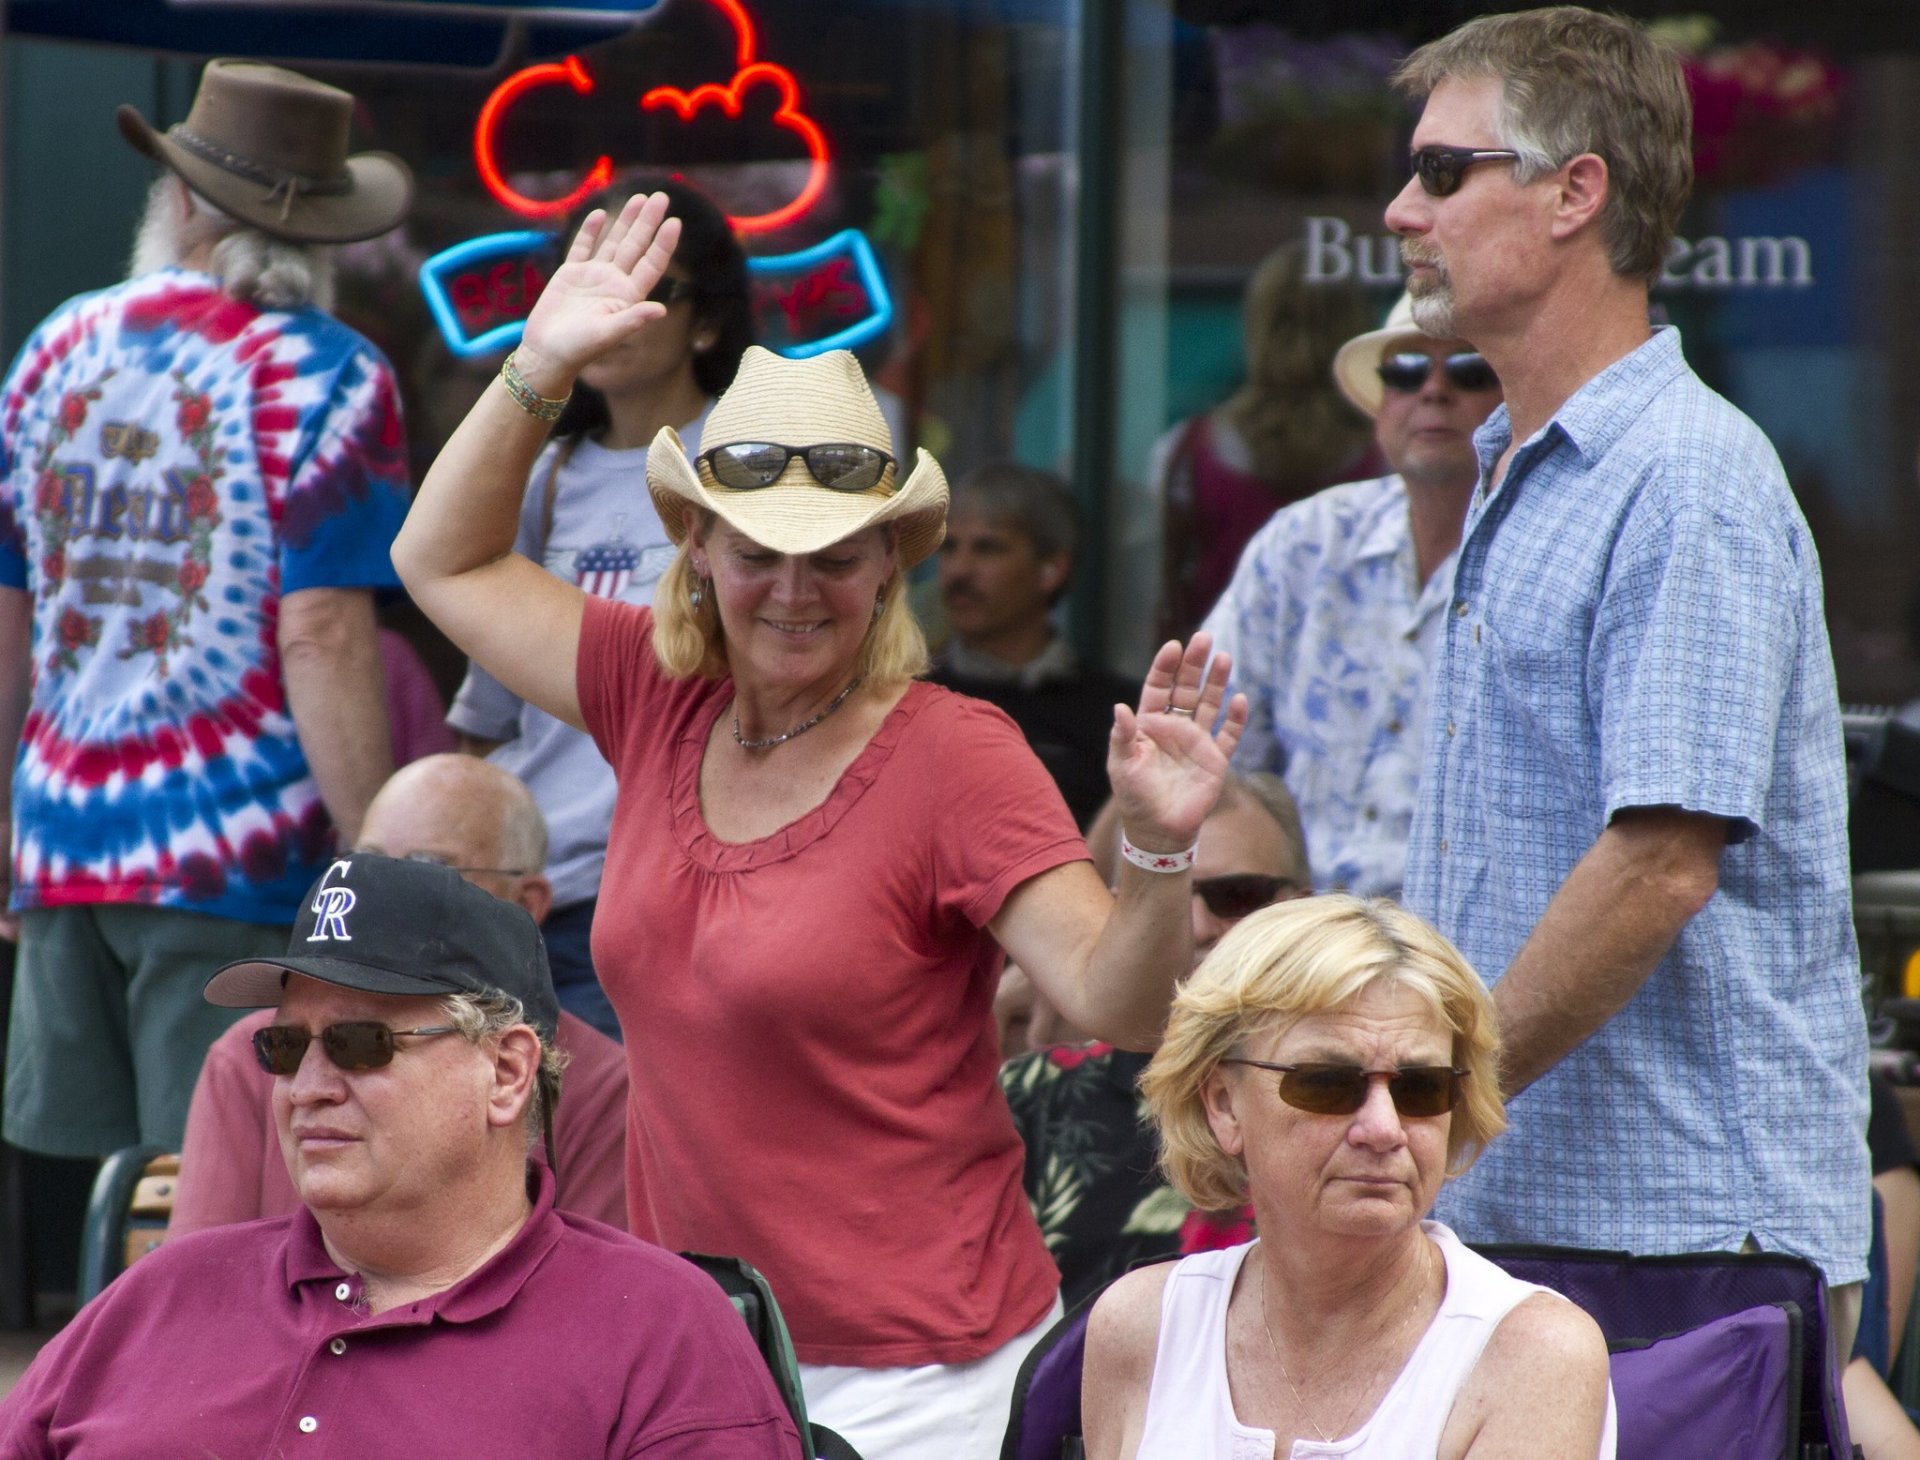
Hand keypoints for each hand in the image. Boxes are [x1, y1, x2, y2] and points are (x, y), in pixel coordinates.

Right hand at [513, 193, 683, 394]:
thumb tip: (661, 310)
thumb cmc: (578, 349)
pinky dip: (591, 230)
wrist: (546, 354)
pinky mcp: (570, 274)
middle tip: (661, 196)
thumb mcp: (607, 334)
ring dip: (626, 220)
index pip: (652, 265)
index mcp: (628, 297)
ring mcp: (593, 277)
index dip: (663, 244)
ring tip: (638, 197)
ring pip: (613, 241)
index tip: (675, 222)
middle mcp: (614, 283)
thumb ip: (633, 320)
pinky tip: (600, 213)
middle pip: (636, 246)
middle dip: (648, 221)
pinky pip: (583, 247)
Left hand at [1107, 633, 1246, 852]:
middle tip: (1204, 639)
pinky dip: (1235, 718)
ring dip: (1217, 682)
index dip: (1166, 667)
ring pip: (1210, 704)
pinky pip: (1229, 734)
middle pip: (1187, 689)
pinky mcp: (1215, 760)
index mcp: (1149, 725)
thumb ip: (1122, 736)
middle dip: (1195, 664)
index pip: (1159, 687)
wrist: (1158, 830)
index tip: (1173, 647)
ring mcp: (1197, 742)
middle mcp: (1175, 727)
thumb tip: (1119, 707)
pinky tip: (1240, 698)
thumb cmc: (1134, 796)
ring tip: (1224, 658)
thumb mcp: (1122, 766)